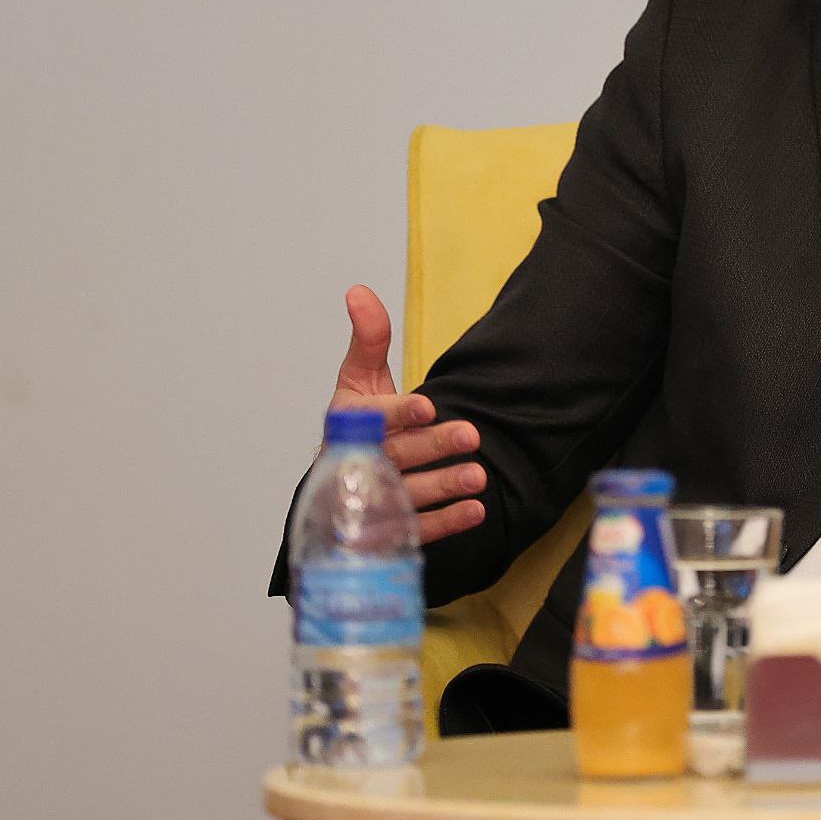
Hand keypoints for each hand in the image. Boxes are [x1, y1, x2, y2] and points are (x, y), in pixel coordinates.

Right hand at [326, 284, 486, 544]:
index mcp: (349, 424)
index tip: (428, 406)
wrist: (342, 482)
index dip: (400, 414)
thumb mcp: (359, 377)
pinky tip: (476, 511)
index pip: (374, 419)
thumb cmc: (358, 422)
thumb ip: (369, 337)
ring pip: (409, 494)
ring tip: (479, 476)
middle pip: (398, 456)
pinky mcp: (390, 528)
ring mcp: (374, 499)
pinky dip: (446, 523)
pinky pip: (418, 528)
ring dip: (443, 485)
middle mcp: (360, 463)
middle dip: (434, 446)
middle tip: (472, 435)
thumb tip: (359, 291)